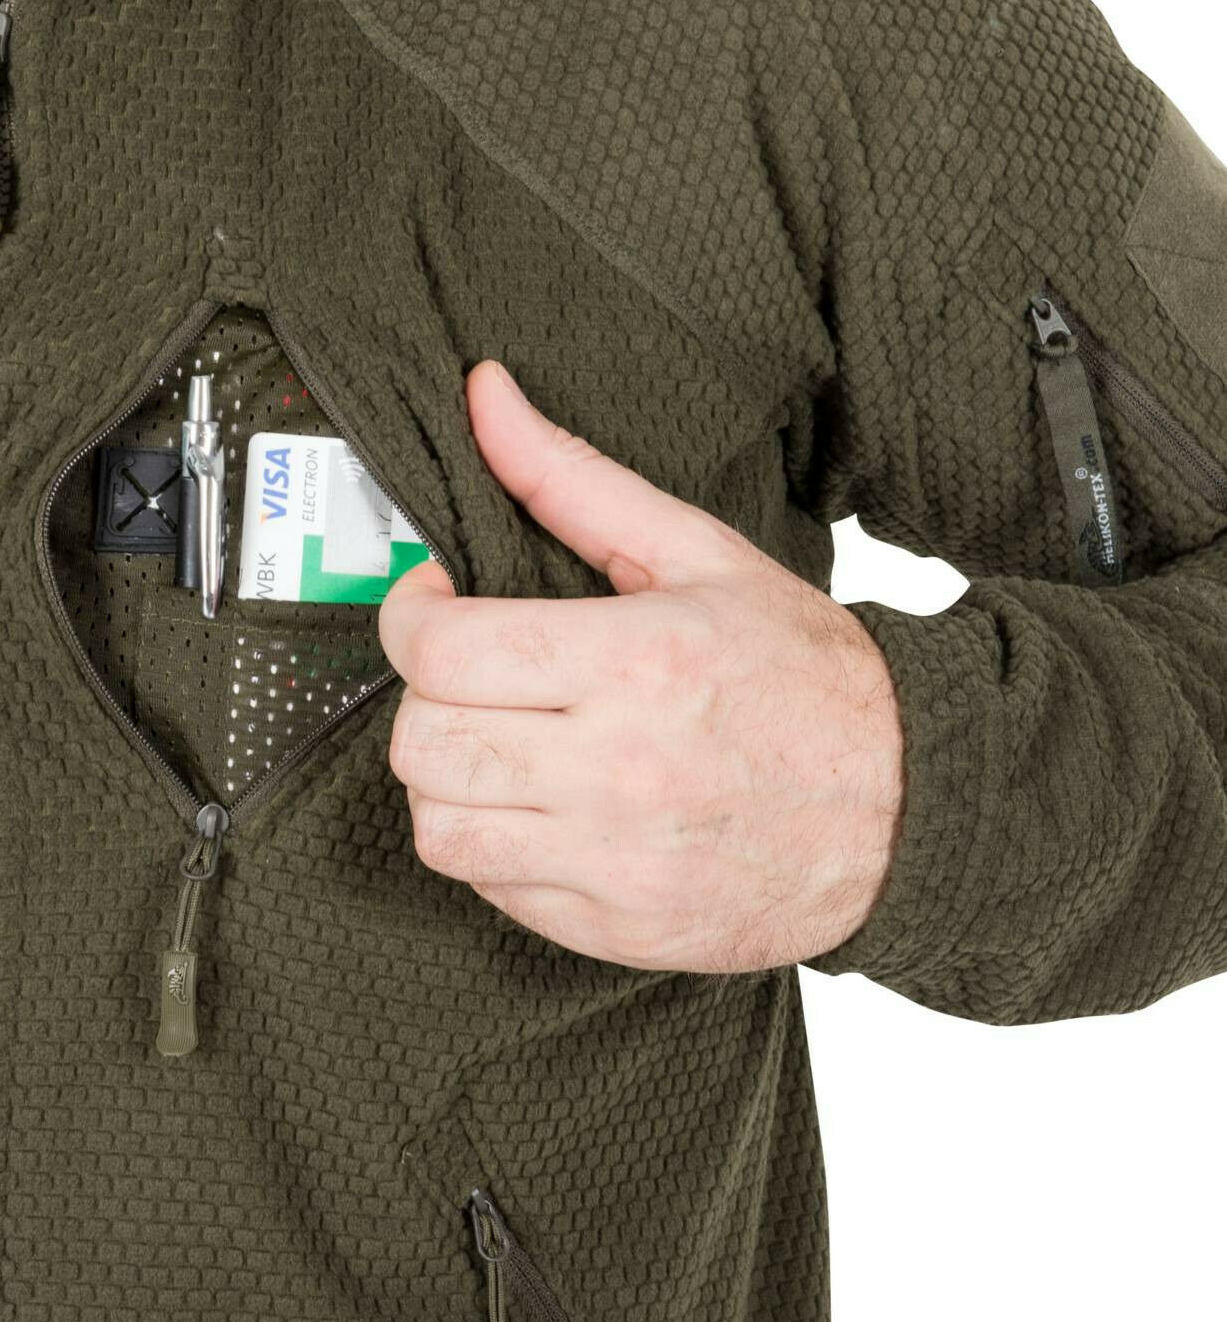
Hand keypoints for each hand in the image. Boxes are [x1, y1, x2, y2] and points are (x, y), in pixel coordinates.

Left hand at [378, 362, 904, 971]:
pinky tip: (543, 806)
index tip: (434, 602)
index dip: (408, 615)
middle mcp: (619, 772)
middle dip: (426, 695)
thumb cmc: (807, 674)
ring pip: (437, 829)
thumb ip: (573, 477)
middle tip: (473, 675)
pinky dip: (494, 842)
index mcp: (637, 663)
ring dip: (447, 777)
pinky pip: (492, 889)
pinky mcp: (620, 929)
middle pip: (424, 742)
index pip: (439, 652)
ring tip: (499, 744)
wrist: (913, 807)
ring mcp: (617, 863)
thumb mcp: (700, 553)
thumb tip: (483, 392)